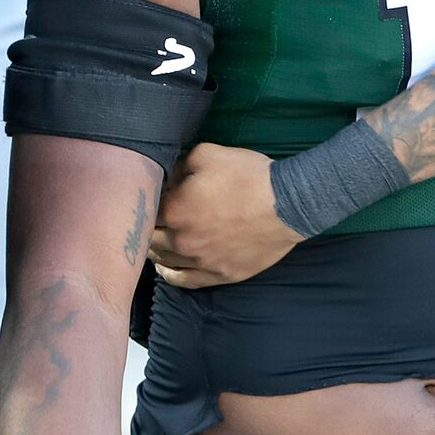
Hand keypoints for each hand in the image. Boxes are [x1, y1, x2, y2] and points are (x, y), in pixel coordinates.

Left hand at [150, 144, 299, 288]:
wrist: (288, 204)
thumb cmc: (248, 175)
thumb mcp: (207, 153)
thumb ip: (178, 165)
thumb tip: (168, 178)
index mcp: (174, 210)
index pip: (145, 211)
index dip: (146, 202)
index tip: (151, 196)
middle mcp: (182, 241)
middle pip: (148, 239)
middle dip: (147, 226)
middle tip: (149, 219)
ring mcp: (201, 262)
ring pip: (164, 261)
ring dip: (155, 250)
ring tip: (153, 242)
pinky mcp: (220, 275)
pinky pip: (185, 280)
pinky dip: (171, 274)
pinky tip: (166, 267)